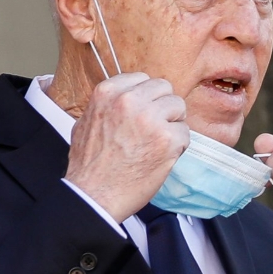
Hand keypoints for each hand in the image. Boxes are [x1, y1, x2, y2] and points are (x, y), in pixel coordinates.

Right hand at [65, 72, 189, 222]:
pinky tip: (161, 157)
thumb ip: (109, 104)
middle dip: (163, 108)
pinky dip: (178, 146)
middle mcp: (129, 101)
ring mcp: (150, 119)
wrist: (94, 195)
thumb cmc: (90, 165)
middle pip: (165, 89)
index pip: (143, 79)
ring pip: (179, 107)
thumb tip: (128, 94)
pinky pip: (185, 133)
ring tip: (157, 143)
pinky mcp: (167, 139)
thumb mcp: (87, 121)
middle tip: (155, 128)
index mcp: (108, 92)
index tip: (144, 111)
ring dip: (172, 125)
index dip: (147, 97)